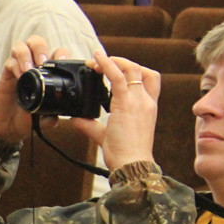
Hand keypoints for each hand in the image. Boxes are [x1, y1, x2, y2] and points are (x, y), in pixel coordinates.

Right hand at [0, 36, 68, 145]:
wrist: (8, 128)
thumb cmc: (28, 120)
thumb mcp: (47, 119)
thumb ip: (56, 114)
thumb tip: (66, 112)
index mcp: (48, 74)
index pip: (56, 53)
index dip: (60, 54)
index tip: (62, 62)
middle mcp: (33, 67)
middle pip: (38, 43)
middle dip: (41, 48)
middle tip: (42, 63)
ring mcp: (19, 69)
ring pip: (22, 46)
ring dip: (27, 54)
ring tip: (29, 69)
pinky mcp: (6, 74)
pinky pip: (10, 61)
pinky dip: (16, 65)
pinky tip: (20, 76)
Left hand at [69, 49, 160, 171]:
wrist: (132, 164)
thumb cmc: (125, 154)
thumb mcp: (105, 135)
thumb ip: (91, 125)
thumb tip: (75, 119)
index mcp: (147, 107)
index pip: (148, 80)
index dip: (133, 70)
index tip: (116, 69)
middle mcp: (146, 101)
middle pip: (141, 70)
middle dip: (121, 62)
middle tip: (100, 63)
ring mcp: (138, 101)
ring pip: (131, 69)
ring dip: (114, 61)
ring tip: (97, 59)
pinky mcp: (126, 104)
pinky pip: (117, 77)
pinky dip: (107, 64)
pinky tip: (97, 58)